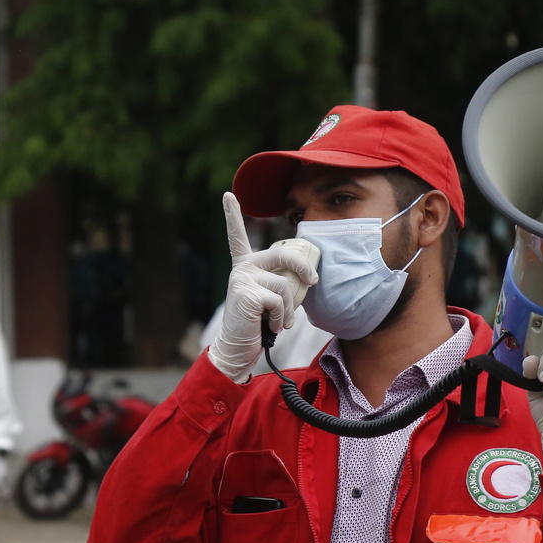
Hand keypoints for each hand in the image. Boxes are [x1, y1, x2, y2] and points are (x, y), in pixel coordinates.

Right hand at [207, 192, 318, 382]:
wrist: (238, 348)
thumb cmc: (258, 325)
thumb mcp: (272, 299)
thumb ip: (282, 283)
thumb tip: (309, 280)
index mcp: (246, 266)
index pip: (237, 236)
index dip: (232, 214)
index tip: (228, 194)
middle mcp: (242, 268)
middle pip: (284, 255)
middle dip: (304, 268)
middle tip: (314, 282)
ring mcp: (242, 279)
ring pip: (285, 285)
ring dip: (289, 308)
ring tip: (278, 321)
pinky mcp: (246, 293)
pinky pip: (279, 300)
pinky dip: (281, 317)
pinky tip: (270, 325)